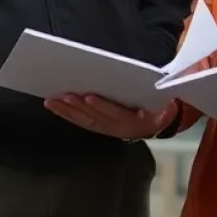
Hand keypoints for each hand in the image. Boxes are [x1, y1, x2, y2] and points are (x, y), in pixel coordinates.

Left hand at [44, 95, 177, 140]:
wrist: (156, 125)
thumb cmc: (159, 107)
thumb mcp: (164, 104)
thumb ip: (160, 97)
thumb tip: (157, 87)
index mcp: (135, 122)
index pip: (117, 114)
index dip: (102, 107)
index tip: (89, 97)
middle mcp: (118, 129)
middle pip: (95, 118)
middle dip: (78, 107)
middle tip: (64, 95)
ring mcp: (106, 129)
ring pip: (84, 121)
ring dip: (67, 111)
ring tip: (52, 101)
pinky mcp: (98, 127)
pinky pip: (81, 122)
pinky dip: (67, 114)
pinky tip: (55, 106)